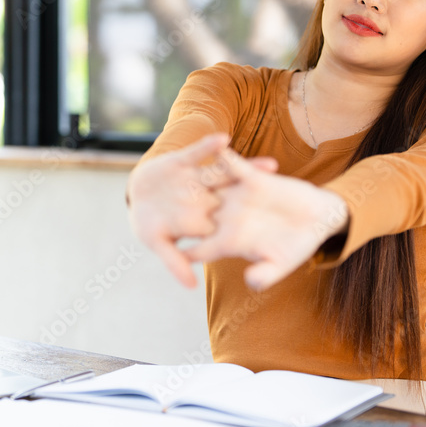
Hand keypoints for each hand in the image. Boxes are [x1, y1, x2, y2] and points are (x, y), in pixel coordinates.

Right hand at [128, 134, 279, 287]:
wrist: (134, 195)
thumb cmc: (147, 225)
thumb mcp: (158, 244)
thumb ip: (174, 262)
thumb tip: (192, 287)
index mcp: (204, 220)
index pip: (233, 227)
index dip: (257, 230)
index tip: (283, 235)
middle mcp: (206, 199)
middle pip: (239, 198)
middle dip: (263, 198)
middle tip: (291, 198)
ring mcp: (196, 179)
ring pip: (227, 174)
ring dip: (248, 169)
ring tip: (272, 165)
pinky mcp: (183, 161)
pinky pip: (199, 153)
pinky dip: (209, 146)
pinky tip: (224, 139)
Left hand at [183, 147, 349, 290]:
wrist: (317, 220)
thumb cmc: (298, 246)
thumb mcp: (282, 263)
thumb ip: (266, 273)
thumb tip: (252, 282)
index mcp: (231, 241)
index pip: (202, 249)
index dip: (186, 252)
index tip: (169, 252)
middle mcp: (229, 218)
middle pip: (197, 215)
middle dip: (179, 212)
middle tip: (155, 209)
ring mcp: (238, 197)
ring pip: (210, 188)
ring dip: (196, 180)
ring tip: (176, 173)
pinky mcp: (253, 178)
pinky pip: (233, 165)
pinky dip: (224, 156)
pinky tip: (214, 146)